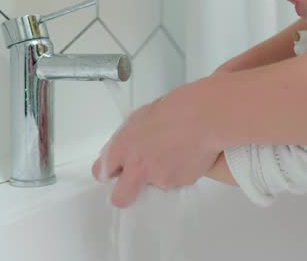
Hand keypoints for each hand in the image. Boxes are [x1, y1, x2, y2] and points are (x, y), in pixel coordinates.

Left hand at [91, 79, 222, 207]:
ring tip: (175, 151)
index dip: (111, 171)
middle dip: (125, 193)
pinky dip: (180, 171)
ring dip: (161, 174)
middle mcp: (136, 167)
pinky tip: (187, 153)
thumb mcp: (140, 117)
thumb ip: (128, 137)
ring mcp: (159, 178)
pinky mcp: (179, 183)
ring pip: (154, 185)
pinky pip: (175, 181)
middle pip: (121, 197)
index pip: (102, 172)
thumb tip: (124, 148)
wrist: (204, 116)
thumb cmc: (176, 109)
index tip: (117, 170)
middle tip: (136, 183)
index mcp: (122, 147)